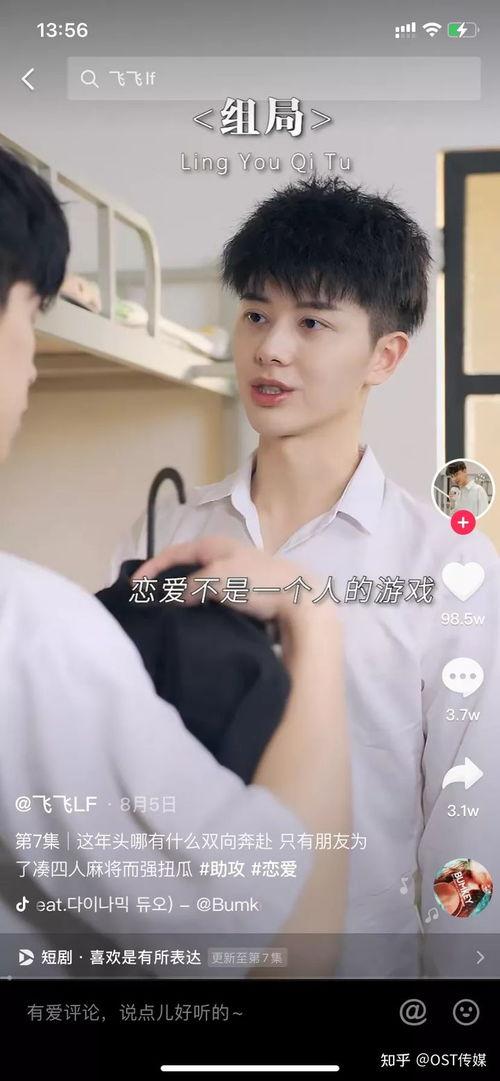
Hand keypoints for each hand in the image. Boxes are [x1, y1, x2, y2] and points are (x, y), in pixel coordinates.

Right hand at [135, 534, 333, 627]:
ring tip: (167, 613)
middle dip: (165, 580)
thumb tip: (177, 597)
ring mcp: (235, 574)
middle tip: (148, 599)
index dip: (151, 568)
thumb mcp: (217, 579)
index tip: (134, 587)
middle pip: (184, 566)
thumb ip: (190, 585)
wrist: (299, 602)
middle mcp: (223, 555)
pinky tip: (194, 620)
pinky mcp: (244, 595)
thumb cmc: (257, 584)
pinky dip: (199, 606)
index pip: (173, 552)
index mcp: (214, 545)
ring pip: (198, 583)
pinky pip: (212, 598)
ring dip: (182, 596)